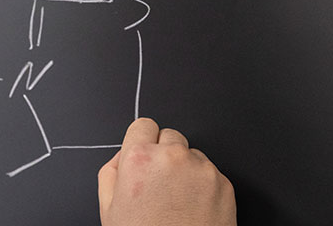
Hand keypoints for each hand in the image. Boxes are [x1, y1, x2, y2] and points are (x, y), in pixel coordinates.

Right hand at [98, 118, 235, 225]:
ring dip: (185, 168)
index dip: (143, 142)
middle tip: (161, 184)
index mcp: (139, 159)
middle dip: (164, 153)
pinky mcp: (224, 183)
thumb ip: (111, 171)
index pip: (143, 125)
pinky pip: (210, 171)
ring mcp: (201, 169)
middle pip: (169, 135)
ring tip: (178, 201)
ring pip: (191, 153)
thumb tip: (123, 154)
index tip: (145, 156)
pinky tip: (194, 208)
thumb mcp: (109, 208)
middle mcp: (172, 157)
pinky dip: (204, 185)